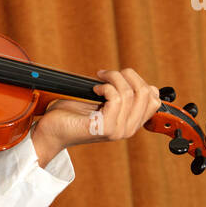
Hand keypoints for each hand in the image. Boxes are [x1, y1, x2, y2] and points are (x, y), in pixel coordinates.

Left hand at [34, 68, 161, 158]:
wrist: (51, 131)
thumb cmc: (72, 114)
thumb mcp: (102, 103)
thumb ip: (122, 96)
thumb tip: (135, 79)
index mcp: (131, 124)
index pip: (154, 99)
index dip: (138, 80)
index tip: (119, 77)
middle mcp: (128, 129)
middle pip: (146, 93)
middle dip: (127, 75)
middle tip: (107, 74)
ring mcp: (118, 130)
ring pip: (130, 93)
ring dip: (113, 78)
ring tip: (99, 79)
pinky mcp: (105, 128)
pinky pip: (116, 98)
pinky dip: (105, 87)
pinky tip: (94, 89)